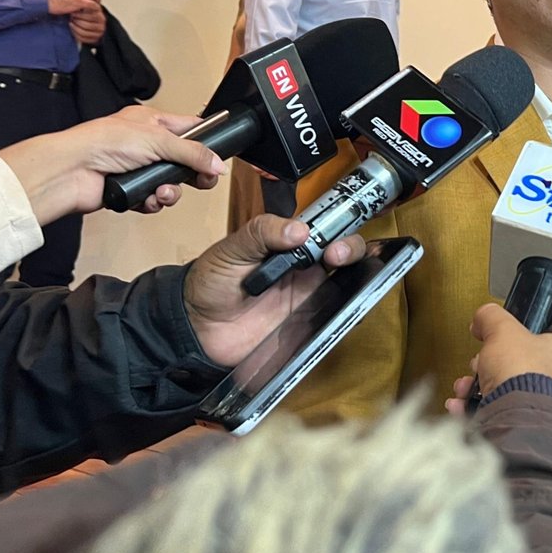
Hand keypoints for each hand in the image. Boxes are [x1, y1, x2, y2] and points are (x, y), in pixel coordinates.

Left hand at [0, 105, 223, 222]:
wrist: (71, 171)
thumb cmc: (101, 142)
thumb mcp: (157, 140)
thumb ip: (192, 152)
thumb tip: (217, 162)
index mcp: (152, 122)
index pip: (190, 128)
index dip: (207, 140)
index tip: (219, 154)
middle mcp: (146, 144)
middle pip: (184, 161)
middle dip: (192, 174)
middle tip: (201, 180)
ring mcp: (138, 168)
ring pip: (170, 184)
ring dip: (170, 192)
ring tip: (161, 192)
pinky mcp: (130, 190)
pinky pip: (153, 200)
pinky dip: (152, 202)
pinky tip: (145, 199)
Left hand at [68, 4, 106, 44]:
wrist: (89, 24)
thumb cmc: (86, 15)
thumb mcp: (87, 8)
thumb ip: (85, 5)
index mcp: (100, 17)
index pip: (91, 16)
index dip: (80, 15)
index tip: (73, 12)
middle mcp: (101, 25)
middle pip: (87, 25)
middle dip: (77, 22)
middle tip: (71, 18)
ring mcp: (98, 33)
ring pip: (84, 32)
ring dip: (75, 28)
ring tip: (70, 23)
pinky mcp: (94, 39)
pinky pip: (83, 38)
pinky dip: (75, 34)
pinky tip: (72, 29)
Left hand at [182, 215, 365, 366]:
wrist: (196, 329)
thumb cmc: (211, 282)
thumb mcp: (231, 249)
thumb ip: (262, 232)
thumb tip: (299, 230)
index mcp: (288, 244)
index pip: (324, 227)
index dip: (337, 224)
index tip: (333, 230)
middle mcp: (304, 267)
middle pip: (345, 251)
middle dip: (350, 247)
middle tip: (335, 254)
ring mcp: (308, 295)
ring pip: (348, 280)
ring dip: (355, 271)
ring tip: (339, 267)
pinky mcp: (308, 323)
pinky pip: (336, 314)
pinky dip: (351, 307)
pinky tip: (351, 299)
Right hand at [444, 304, 551, 413]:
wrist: (516, 419)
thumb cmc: (522, 375)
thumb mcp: (502, 330)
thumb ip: (491, 317)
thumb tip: (483, 316)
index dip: (533, 323)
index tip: (517, 324)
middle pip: (525, 360)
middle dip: (495, 360)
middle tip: (482, 360)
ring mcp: (548, 404)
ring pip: (511, 388)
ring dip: (482, 384)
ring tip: (466, 385)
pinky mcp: (529, 423)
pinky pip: (503, 411)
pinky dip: (479, 407)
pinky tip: (462, 405)